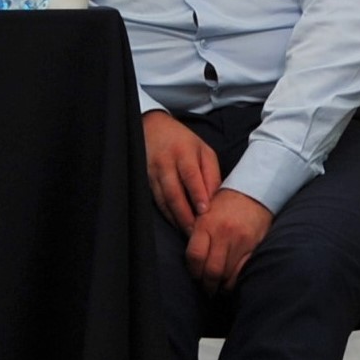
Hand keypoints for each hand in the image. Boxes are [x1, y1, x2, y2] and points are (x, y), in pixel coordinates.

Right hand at [142, 111, 219, 232]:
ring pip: (162, 199)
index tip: (204, 212)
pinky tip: (175, 223)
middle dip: (185, 214)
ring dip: (175, 217)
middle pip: (174, 192)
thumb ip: (211, 174)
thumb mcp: (204, 151)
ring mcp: (152, 171)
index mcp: (183, 152)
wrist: (153, 127)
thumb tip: (214, 200)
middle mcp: (165, 162)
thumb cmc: (184, 142)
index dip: (197, 194)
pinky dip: (166, 213)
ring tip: (187, 232)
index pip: (190, 175)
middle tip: (196, 231)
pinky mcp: (144, 179)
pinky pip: (156, 200)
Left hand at [186, 191, 274, 291]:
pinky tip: (230, 282)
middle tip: (205, 289)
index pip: (195, 256)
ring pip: (227, 275)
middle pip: (212, 271)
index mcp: (206, 224)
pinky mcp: (254, 247)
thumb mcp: (204, 212)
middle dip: (206, 285)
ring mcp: (241, 242)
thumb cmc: (224, 203)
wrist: (254, 192)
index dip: (193, 271)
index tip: (193, 276)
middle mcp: (223, 234)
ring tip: (216, 287)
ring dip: (220, 286)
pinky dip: (235, 281)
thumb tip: (189, 258)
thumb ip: (196, 233)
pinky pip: (242, 271)